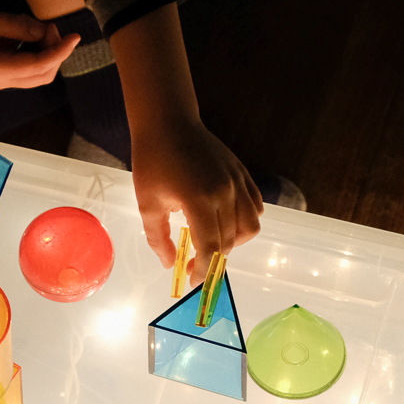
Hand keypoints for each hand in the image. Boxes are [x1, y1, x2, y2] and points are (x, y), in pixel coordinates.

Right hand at [0, 5, 77, 89]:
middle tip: (49, 24)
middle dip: (55, 51)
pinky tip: (26, 33)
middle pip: (43, 75)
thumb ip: (15, 25)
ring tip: (38, 26)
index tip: (75, 34)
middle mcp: (1, 81)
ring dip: (46, 52)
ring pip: (37, 74)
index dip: (61, 50)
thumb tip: (43, 29)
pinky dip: (34, 52)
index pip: (40, 65)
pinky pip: (26, 67)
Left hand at [133, 112, 262, 281]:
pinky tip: (227, 223)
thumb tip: (169, 265)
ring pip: (250, 226)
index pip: (210, 247)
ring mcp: (237, 181)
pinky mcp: (243, 173)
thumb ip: (158, 239)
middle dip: (213, 259)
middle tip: (195, 264)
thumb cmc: (153, 161)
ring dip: (233, 242)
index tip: (193, 281)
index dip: (203, 270)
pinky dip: (246, 221)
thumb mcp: (147, 204)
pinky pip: (255, 206)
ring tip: (213, 242)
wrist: (169, 122)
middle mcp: (224, 191)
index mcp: (198, 199)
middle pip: (230, 241)